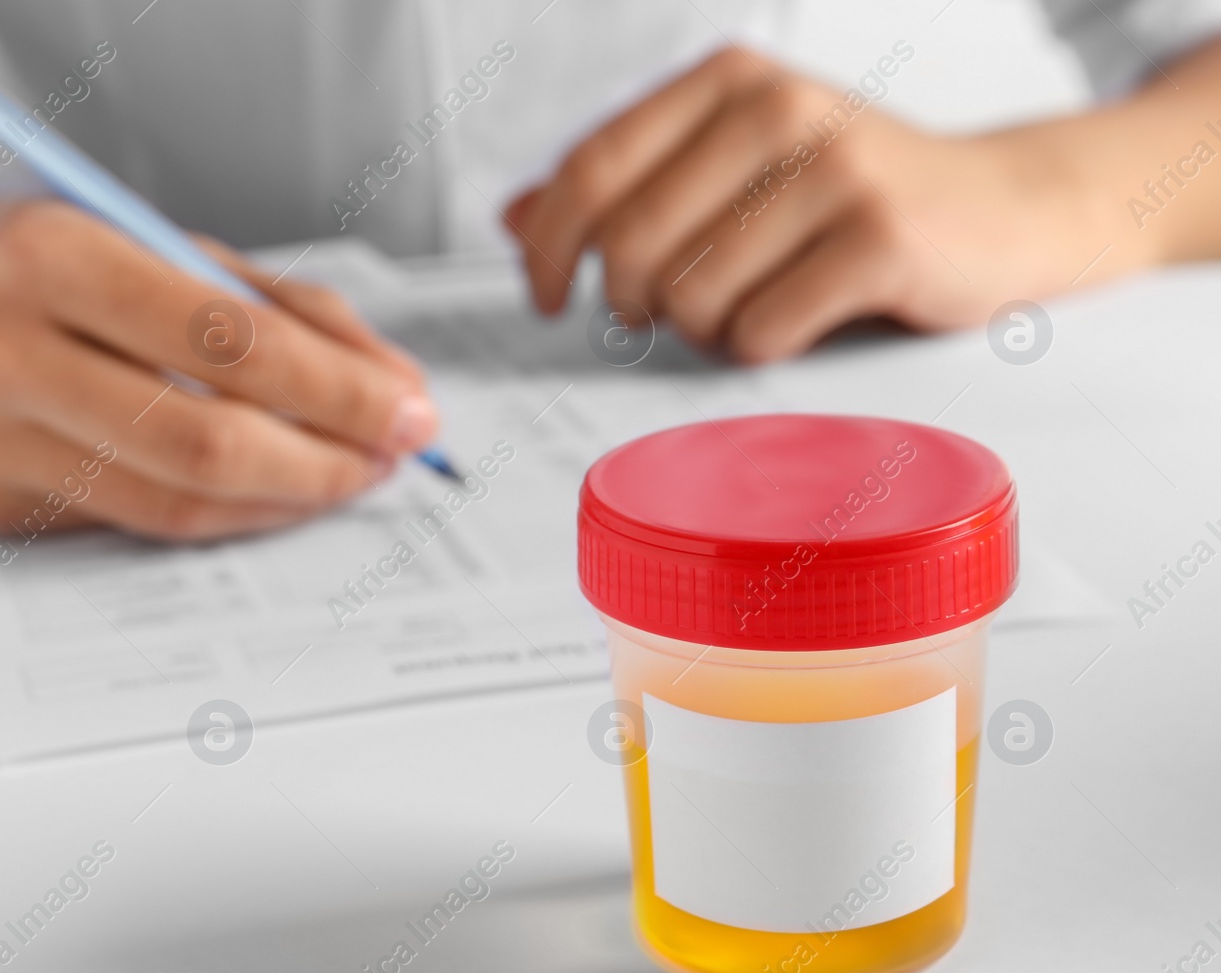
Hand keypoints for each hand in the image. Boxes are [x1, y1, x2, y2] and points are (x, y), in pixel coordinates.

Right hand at [0, 200, 434, 539]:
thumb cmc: (22, 265)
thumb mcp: (143, 240)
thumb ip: (270, 305)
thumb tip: (386, 384)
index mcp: (50, 258)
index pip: (228, 342)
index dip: (338, 389)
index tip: (408, 410)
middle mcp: (3, 354)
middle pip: (205, 445)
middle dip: (325, 463)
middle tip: (390, 458)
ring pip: (176, 507)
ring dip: (285, 502)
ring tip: (344, 475)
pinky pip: (137, 527)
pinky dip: (222, 515)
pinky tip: (266, 492)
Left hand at [505, 47, 1129, 362]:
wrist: (1000, 210)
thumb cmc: (850, 198)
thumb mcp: (733, 170)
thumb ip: (629, 188)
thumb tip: (515, 217)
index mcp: (729, 83)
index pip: (592, 167)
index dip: (550, 245)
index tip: (547, 296)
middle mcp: (778, 109)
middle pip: (633, 242)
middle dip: (632, 303)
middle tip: (660, 316)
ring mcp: (834, 170)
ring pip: (693, 296)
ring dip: (705, 330)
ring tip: (749, 309)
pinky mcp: (878, 239)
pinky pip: (759, 331)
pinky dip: (761, 348)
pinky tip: (796, 322)